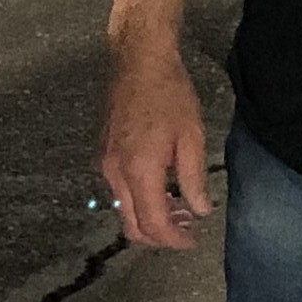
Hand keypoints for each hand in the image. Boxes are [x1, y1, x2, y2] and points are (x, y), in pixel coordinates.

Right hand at [98, 41, 212, 250]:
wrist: (138, 61)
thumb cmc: (170, 94)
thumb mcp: (192, 136)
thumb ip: (193, 179)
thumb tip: (199, 211)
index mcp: (139, 171)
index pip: (152, 224)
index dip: (173, 240)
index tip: (192, 241)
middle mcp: (115, 174)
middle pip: (131, 226)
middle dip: (159, 237)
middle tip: (187, 229)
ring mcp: (104, 164)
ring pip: (122, 211)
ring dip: (149, 218)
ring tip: (179, 208)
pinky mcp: (103, 154)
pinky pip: (118, 192)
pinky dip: (138, 201)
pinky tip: (161, 188)